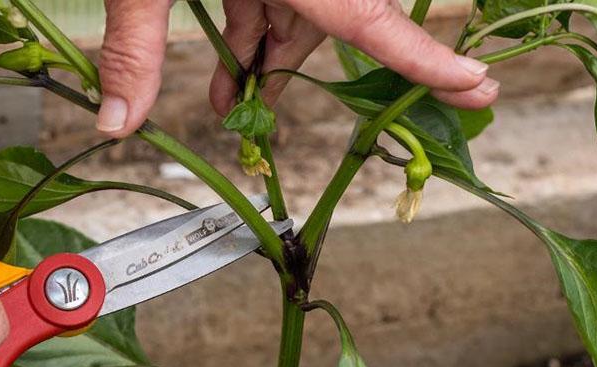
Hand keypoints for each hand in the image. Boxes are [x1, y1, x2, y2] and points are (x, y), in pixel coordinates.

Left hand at [96, 0, 498, 136]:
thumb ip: (133, 48)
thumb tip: (119, 125)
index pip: (368, 18)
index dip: (423, 58)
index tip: (477, 86)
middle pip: (328, 21)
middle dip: (286, 70)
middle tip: (254, 118)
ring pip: (297, 9)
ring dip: (261, 55)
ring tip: (226, 100)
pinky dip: (249, 23)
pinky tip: (224, 62)